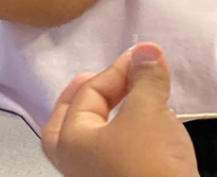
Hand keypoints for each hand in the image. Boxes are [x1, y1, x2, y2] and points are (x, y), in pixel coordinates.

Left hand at [41, 43, 198, 176]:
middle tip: (101, 80)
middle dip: (85, 98)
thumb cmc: (149, 165)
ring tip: (126, 105)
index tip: (143, 58)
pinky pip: (110, 162)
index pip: (89, 92)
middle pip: (67, 124)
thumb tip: (147, 50)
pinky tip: (143, 138)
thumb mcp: (149, 111)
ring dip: (104, 121)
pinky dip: (121, 143)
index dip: (118, 69)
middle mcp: (74, 166)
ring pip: (89, 146)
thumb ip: (145, 77)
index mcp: (70, 141)